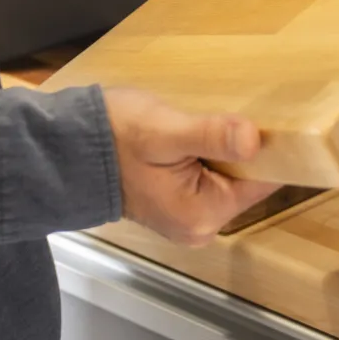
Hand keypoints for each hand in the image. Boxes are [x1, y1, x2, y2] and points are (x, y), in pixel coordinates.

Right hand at [105, 88, 280, 245]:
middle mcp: (200, 226)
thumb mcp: (164, 131)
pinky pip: (210, 177)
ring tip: (209, 122)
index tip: (271, 119)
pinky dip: (209, 155)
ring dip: (225, 150)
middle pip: (247, 180)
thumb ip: (210, 135)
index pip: (262, 182)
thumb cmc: (112, 137)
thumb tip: (254, 139)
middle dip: (244, 149)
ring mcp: (188, 217)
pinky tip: (195, 134)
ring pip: (229, 176)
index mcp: (202, 214)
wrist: (67, 148)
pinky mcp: (178, 203)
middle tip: (232, 113)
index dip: (271, 149)